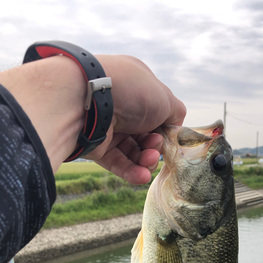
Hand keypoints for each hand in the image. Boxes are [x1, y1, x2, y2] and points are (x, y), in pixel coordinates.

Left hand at [85, 55, 185, 183]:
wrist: (87, 100)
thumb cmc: (130, 92)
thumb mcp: (164, 98)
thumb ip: (175, 113)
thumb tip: (174, 128)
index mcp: (136, 86)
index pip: (156, 112)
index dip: (165, 127)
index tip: (169, 136)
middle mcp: (121, 106)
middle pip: (145, 135)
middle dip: (155, 146)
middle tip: (155, 147)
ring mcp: (107, 127)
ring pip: (133, 151)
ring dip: (145, 160)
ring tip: (148, 162)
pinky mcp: (96, 147)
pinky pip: (118, 163)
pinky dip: (131, 171)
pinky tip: (142, 176)